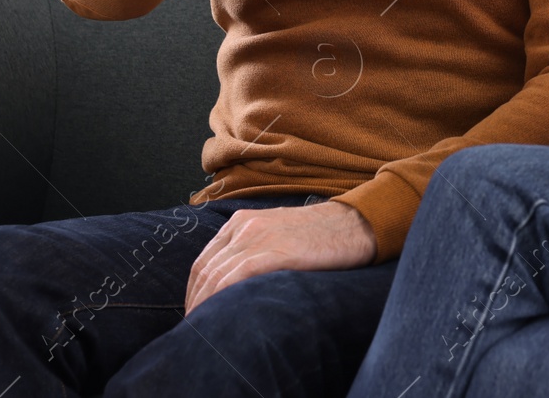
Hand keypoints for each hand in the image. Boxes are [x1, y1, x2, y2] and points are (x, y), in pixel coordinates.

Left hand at [185, 201, 376, 313]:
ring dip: (204, 305)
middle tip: (194, 327)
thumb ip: (254, 249)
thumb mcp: (278, 234)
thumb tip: (235, 282)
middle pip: (204, 269)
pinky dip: (219, 299)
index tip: (195, 312)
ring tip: (204, 328)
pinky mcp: (274, 250)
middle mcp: (244, 225)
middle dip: (194, 301)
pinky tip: (219, 316)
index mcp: (242, 221)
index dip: (194, 290)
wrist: (354, 224)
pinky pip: (234, 277)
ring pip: (215, 275)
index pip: (204, 259)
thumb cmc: (320, 236)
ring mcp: (258, 236)